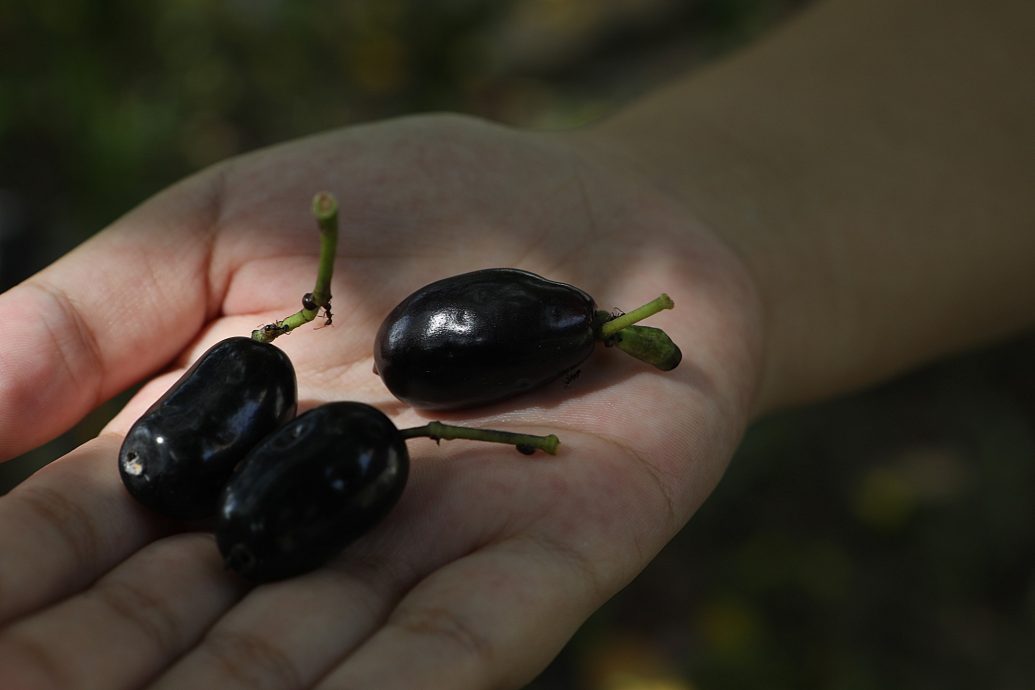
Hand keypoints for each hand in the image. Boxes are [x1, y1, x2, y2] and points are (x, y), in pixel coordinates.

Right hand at [0, 114, 761, 688]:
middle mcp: (306, 537)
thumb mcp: (225, 228)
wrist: (596, 215)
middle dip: (81, 676)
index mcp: (222, 459)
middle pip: (171, 636)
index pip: (82, 546)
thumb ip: (97, 314)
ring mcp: (417, 564)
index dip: (16, 591)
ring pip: (292, 672)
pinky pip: (449, 653)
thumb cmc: (414, 203)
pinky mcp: (536, 569)